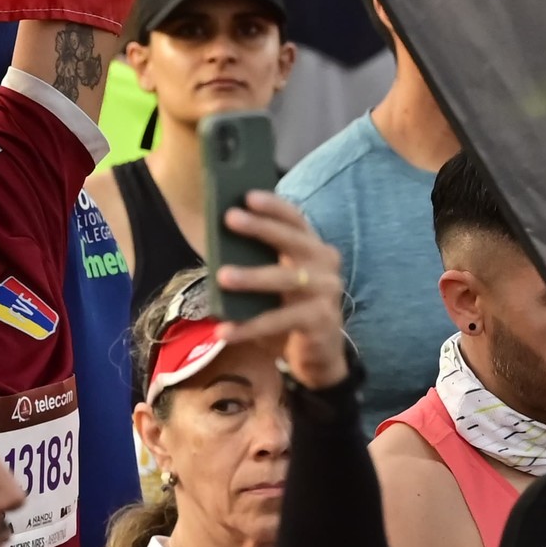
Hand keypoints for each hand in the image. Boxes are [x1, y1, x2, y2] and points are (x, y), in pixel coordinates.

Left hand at [214, 192, 348, 389]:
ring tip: (221, 276)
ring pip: (285, 280)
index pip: (295, 219)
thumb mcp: (281, 276)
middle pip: (293, 241)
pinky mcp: (320, 321)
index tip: (247, 195)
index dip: (274, 206)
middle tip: (229, 218)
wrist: (321, 351)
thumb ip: (263, 257)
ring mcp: (326, 292)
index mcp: (313, 247)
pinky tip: (225, 330)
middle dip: (261, 227)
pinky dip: (250, 327)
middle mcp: (325, 264)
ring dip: (252, 277)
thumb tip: (219, 237)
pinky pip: (280, 321)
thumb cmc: (291, 305)